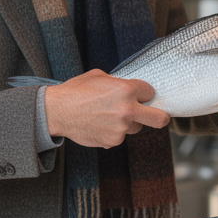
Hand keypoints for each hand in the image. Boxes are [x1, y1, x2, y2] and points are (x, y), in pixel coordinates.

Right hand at [45, 69, 171, 148]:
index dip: (144, 93)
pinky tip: (99, 124)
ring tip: (108, 116)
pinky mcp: (112, 141)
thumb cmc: (76, 91)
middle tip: (154, 115)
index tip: (139, 95)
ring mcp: (121, 129)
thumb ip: (119, 83)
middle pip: (160, 119)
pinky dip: (113, 132)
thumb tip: (132, 89)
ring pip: (136, 128)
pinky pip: (120, 136)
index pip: (150, 92)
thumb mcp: (100, 76)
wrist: (57, 111)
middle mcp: (127, 110)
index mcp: (126, 90)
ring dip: (128, 123)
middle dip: (160, 116)